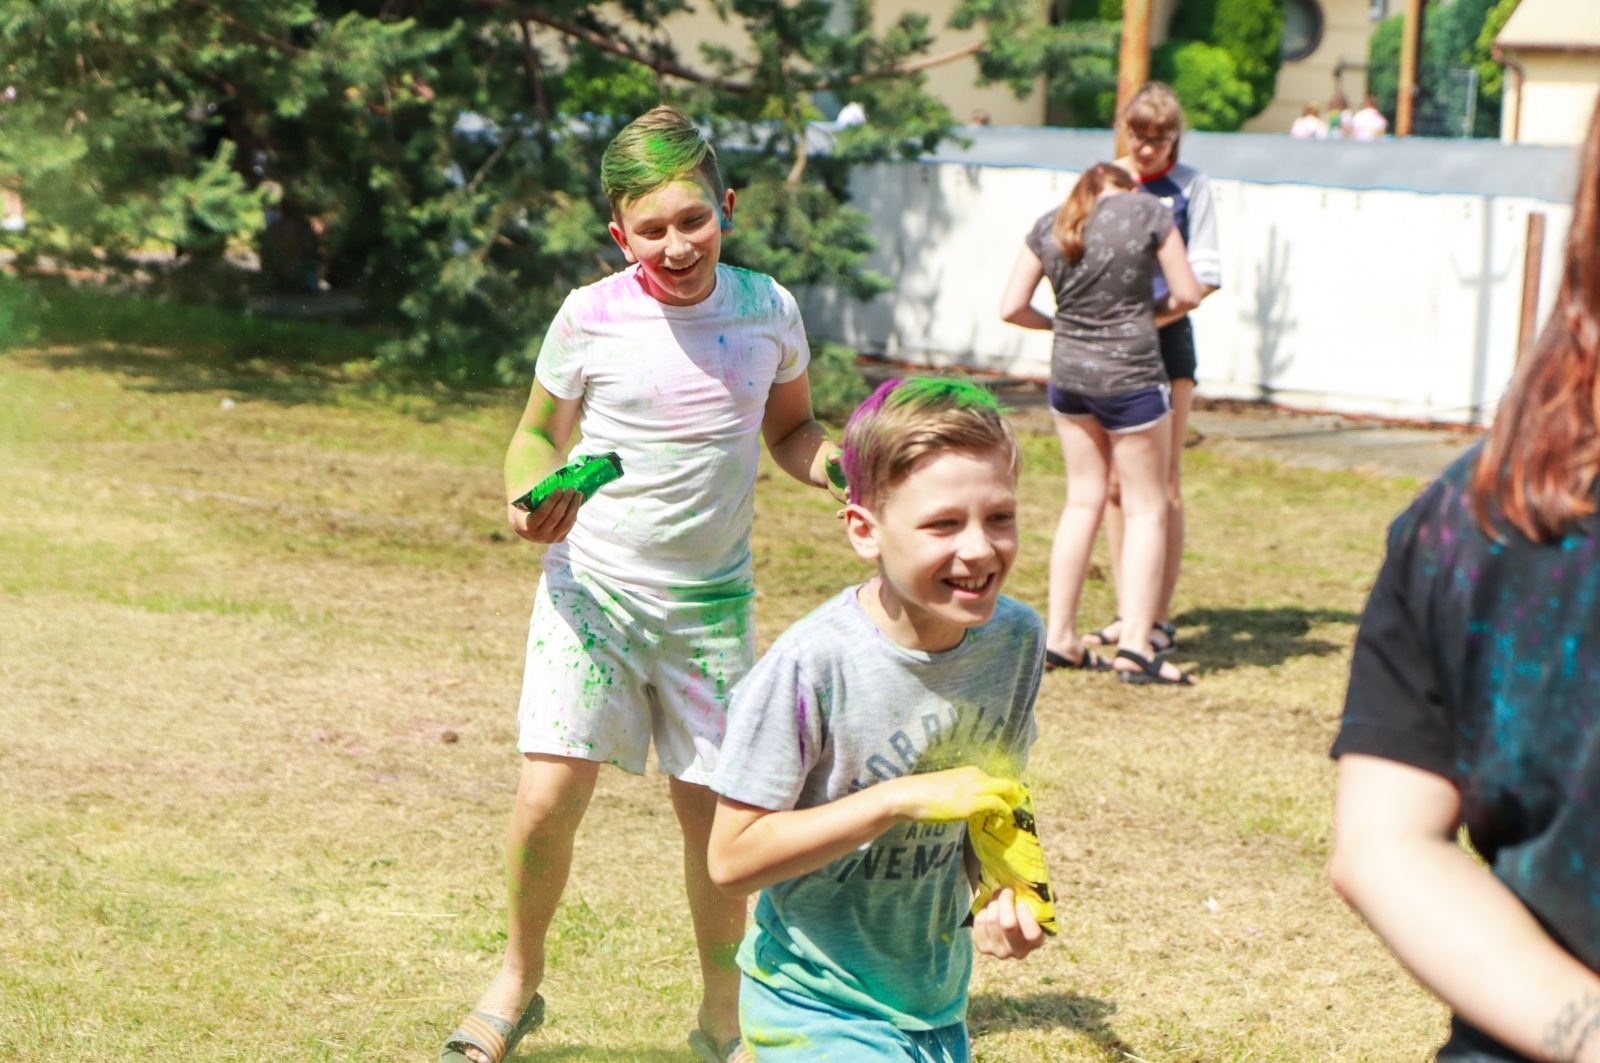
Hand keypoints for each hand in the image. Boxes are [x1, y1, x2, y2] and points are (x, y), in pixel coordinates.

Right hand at [507, 488, 580, 543]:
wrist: (525, 529)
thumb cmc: (525, 510)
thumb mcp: (525, 504)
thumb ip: (534, 497)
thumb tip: (552, 480)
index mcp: (527, 526)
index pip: (542, 512)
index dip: (552, 500)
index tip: (559, 488)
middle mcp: (539, 535)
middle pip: (556, 517)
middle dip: (565, 501)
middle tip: (571, 488)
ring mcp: (550, 539)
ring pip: (566, 523)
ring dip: (574, 507)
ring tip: (578, 494)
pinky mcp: (559, 539)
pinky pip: (569, 526)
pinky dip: (574, 513)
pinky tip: (576, 502)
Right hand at [888, 766, 1022, 823]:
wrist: (911, 795)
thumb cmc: (924, 793)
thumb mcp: (948, 789)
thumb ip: (962, 793)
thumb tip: (968, 804)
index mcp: (970, 771)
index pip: (995, 780)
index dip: (1004, 792)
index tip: (1006, 804)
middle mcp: (976, 775)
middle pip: (1006, 783)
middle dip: (1015, 796)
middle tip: (1015, 811)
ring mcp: (975, 788)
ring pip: (1006, 789)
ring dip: (1011, 805)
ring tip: (1011, 819)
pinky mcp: (972, 803)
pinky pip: (998, 804)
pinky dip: (1005, 813)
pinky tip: (1003, 822)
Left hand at [972, 888, 1046, 959]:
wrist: (1003, 919)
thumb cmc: (1022, 909)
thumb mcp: (1036, 903)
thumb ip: (1044, 899)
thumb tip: (1053, 896)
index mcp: (1036, 942)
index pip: (1033, 935)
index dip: (1026, 918)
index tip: (1021, 903)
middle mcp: (1019, 951)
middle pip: (1008, 926)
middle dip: (1006, 903)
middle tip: (1006, 891)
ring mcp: (999, 951)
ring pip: (992, 920)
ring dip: (994, 903)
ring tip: (997, 897)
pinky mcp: (983, 947)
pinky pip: (979, 923)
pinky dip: (983, 911)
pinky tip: (989, 909)